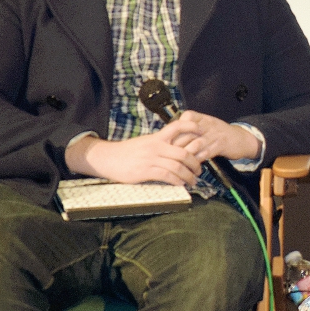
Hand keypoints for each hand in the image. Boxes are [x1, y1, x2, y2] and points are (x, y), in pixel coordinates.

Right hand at [66, 121, 204, 185]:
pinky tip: (180, 184)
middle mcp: (156, 146)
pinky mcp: (145, 171)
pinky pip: (167, 176)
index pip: (177, 126)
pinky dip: (177, 181)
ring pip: (177, 166)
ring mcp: (151, 159)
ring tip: (193, 181)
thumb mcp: (145, 142)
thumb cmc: (127, 152)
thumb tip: (177, 146)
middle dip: (196, 163)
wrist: (106, 158)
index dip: (191, 127)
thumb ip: (161, 144)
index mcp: (157, 137)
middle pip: (184, 152)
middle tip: (200, 170)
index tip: (202, 131)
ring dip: (189, 175)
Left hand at [174, 111, 259, 161]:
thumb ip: (189, 129)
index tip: (167, 142)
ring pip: (194, 145)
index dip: (173, 132)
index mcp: (200, 118)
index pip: (182, 121)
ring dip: (185, 156)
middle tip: (167, 157)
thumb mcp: (204, 126)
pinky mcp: (220, 145)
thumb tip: (169, 138)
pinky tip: (191, 166)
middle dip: (175, 147)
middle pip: (185, 134)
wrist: (241, 138)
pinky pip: (205, 153)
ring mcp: (214, 134)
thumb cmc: (219, 134)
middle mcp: (206, 125)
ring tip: (178, 163)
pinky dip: (197, 161)